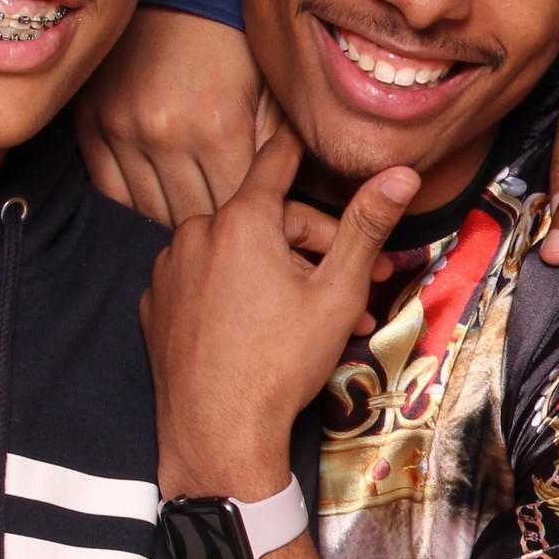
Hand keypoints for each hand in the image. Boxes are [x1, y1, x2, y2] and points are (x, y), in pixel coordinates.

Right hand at [75, 6, 268, 227]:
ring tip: (198, 234)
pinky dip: (136, 208)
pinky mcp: (90, 126)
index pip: (236, 207)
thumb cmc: (234, 42)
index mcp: (217, 127)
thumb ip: (278, 153)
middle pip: (194, 217)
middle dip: (217, 232)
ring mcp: (121, 131)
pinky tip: (159, 210)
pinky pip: (110, 193)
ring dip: (176, 224)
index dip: (251, 225)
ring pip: (151, 212)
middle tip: (232, 246)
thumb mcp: (270, 92)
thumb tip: (295, 208)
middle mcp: (164, 134)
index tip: (262, 234)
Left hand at [141, 125, 416, 497]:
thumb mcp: (338, 292)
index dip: (300, 144)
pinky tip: (261, 325)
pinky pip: (203, 280)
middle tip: (357, 287)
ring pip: (236, 252)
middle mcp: (195, 234)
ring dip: (277, 272)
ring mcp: (169, 271)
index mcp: (240, 221)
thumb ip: (367, 226)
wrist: (219, 434)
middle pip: (266, 218)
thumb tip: (403, 173)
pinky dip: (234, 291)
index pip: (277, 160)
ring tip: (313, 316)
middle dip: (315, 246)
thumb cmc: (281, 362)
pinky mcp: (155, 305)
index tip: (305, 124)